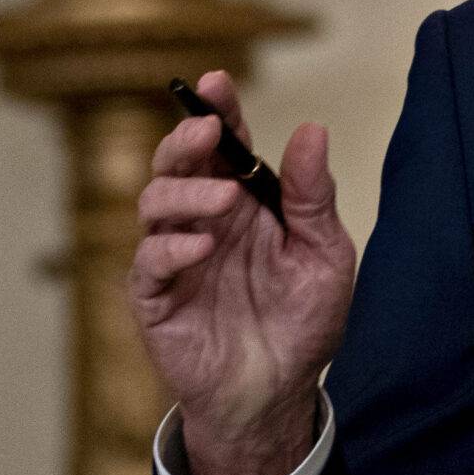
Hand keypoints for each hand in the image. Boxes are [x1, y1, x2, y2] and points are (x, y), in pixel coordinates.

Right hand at [129, 70, 356, 474]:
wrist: (280, 392)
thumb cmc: (303, 320)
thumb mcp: (324, 254)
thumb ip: (313, 196)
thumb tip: (311, 129)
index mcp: (246, 201)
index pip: (224, 145)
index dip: (215, 110)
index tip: (214, 82)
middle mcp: (205, 220)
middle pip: (177, 162)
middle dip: (185, 139)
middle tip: (206, 131)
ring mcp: (177, 257)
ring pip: (155, 202)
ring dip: (185, 192)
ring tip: (224, 203)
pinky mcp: (157, 298)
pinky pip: (149, 262)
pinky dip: (171, 247)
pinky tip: (202, 247)